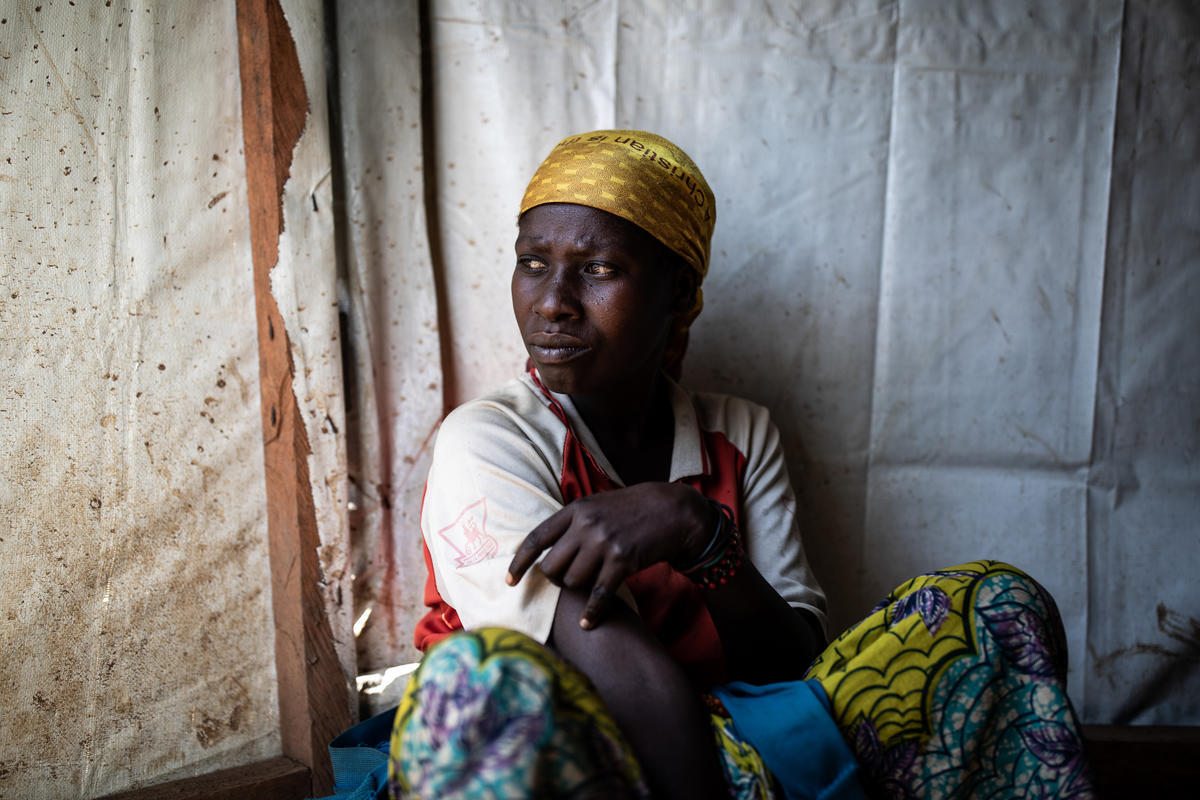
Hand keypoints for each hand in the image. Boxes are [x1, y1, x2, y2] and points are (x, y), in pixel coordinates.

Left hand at [506, 482, 714, 629]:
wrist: (674, 510)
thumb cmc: (634, 509)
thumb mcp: (599, 505)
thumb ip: (574, 523)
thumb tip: (547, 549)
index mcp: (576, 510)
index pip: (536, 539)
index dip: (519, 563)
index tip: (510, 581)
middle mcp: (586, 525)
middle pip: (552, 566)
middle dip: (556, 580)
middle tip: (568, 581)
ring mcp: (604, 542)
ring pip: (573, 581)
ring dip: (578, 590)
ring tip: (591, 585)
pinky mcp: (623, 560)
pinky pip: (599, 593)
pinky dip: (592, 612)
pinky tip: (587, 623)